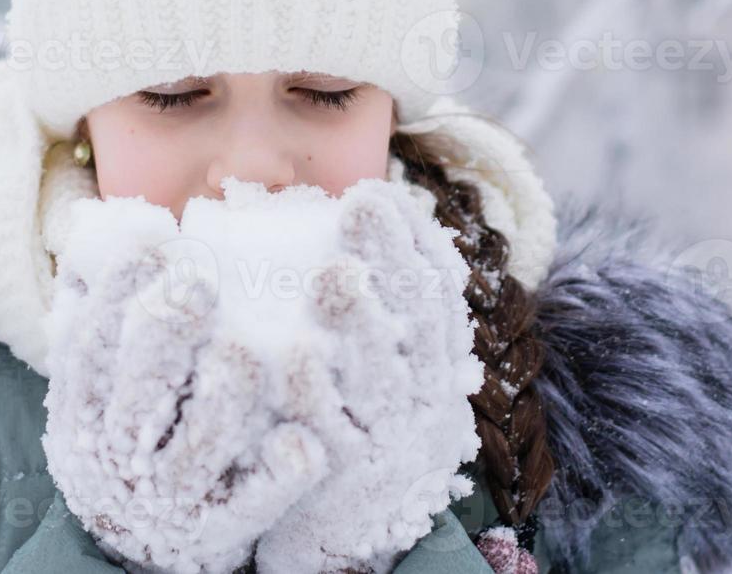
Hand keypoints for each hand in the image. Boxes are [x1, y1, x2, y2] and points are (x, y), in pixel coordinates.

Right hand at [42, 195, 331, 573]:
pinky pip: (251, 504)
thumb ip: (107, 324)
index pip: (92, 349)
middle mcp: (121, 456)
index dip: (117, 296)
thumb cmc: (126, 437)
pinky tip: (300, 444)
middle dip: (167, 335)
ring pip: (197, 448)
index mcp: (88, 412)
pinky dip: (275, 477)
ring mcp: (171, 495)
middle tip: (199, 285)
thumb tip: (127, 230)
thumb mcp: (95, 390)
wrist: (132, 546)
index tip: (152, 246)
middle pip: (139, 394)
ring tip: (244, 352)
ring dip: (223, 397)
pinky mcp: (218, 527)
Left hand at [252, 179, 484, 573]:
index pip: (438, 294)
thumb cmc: (363, 437)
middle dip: (390, 258)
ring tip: (331, 273)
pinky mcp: (345, 478)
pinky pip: (331, 431)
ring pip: (380, 374)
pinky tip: (293, 354)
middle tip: (363, 203)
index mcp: (435, 368)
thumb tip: (346, 238)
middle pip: (416, 322)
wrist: (355, 541)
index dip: (415, 241)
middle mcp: (422, 399)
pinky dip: (314, 393)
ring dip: (358, 320)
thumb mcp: (388, 380)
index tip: (387, 193)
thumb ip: (378, 321)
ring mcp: (387, 440)